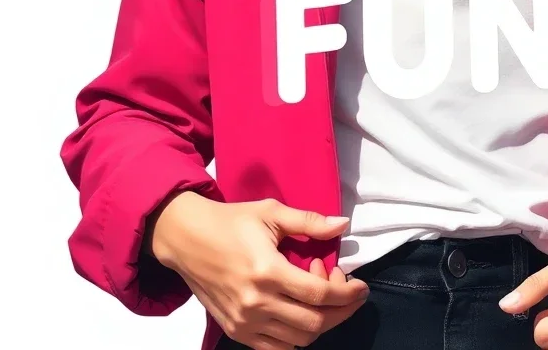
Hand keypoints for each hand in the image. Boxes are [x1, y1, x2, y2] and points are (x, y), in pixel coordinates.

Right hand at [148, 193, 370, 349]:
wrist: (187, 239)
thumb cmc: (231, 222)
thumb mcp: (271, 212)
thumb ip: (309, 221)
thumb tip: (343, 224)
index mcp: (267, 271)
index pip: (319, 294)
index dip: (347, 293)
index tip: (361, 286)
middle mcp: (257, 303)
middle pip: (314, 323)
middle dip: (341, 311)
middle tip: (347, 292)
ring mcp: (245, 322)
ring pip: (298, 339)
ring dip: (320, 322)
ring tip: (317, 294)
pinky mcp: (235, 331)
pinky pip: (276, 348)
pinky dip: (296, 336)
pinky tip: (300, 312)